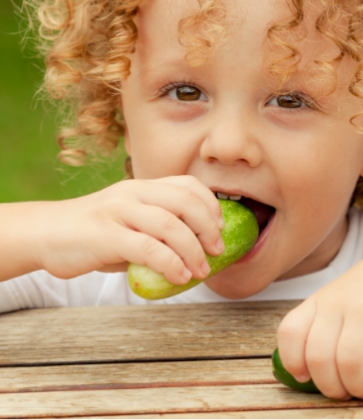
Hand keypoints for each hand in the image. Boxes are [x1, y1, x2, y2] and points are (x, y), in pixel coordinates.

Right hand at [34, 176, 223, 284]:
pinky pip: (147, 248)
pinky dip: (170, 263)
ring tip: (202, 269)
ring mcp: (118, 212)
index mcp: (141, 186)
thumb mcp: (128, 221)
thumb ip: (156, 231)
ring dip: (193, 249)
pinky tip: (179, 276)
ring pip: (169, 224)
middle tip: (217, 250)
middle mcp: (132, 193)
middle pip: (184, 201)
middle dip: (208, 226)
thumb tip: (193, 254)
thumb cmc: (92, 232)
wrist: (45, 233)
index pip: (186, 184)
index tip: (220, 226)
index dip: (210, 204)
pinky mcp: (105, 235)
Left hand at [277, 234, 362, 398]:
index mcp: (317, 302)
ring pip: (348, 361)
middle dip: (330, 387)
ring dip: (357, 388)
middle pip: (318, 356)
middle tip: (345, 392)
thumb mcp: (336, 301)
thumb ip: (321, 328)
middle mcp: (336, 304)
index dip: (293, 362)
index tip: (307, 377)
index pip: (290, 333)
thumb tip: (309, 375)